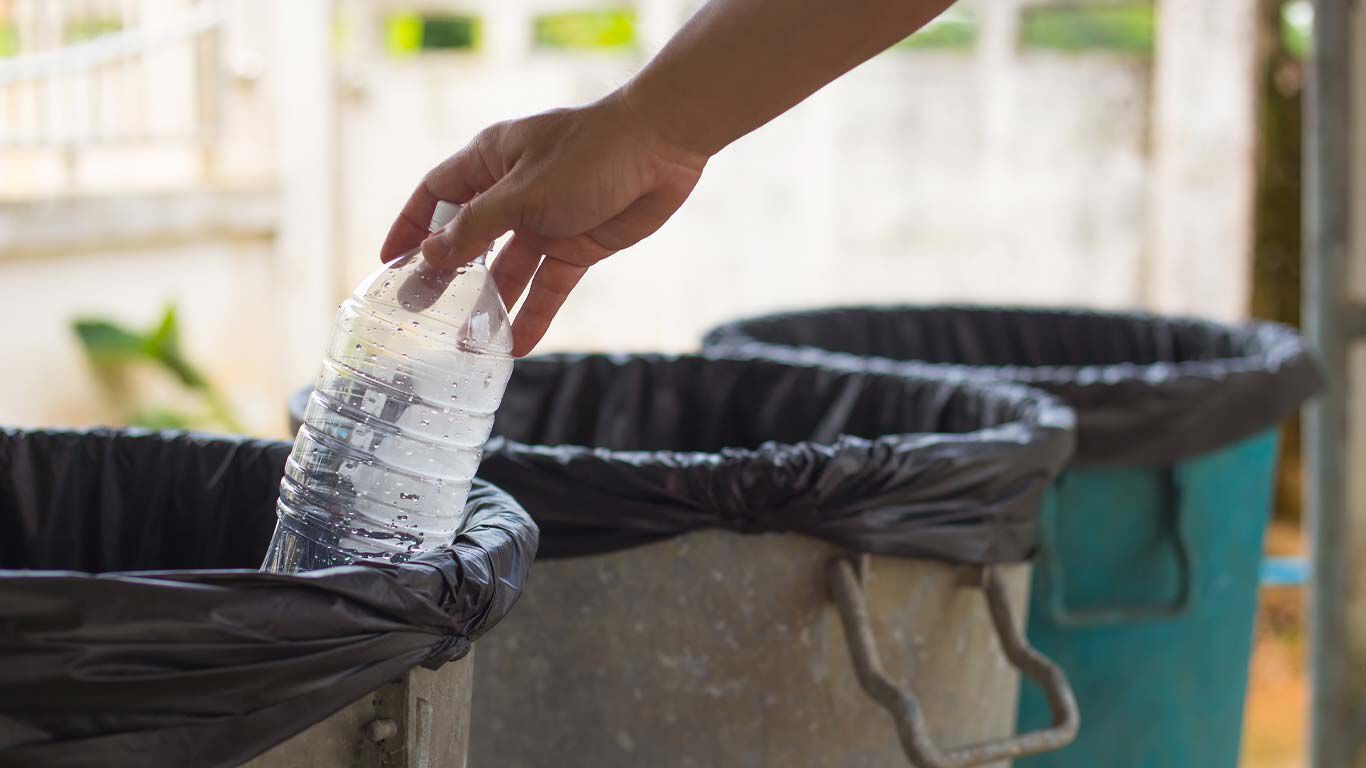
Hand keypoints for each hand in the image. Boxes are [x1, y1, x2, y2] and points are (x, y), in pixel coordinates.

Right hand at [380, 91, 707, 356]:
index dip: (412, 226)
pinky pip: (549, 286)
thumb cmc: (588, 153)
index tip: (390, 261)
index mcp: (490, 160)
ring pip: (509, 270)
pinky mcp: (578, 245)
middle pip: (469, 238)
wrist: (662, 148)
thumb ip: (477, 227)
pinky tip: (519, 345)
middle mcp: (513, 192)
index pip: (437, 195)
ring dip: (491, 304)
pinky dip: (535, 313)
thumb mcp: (522, 192)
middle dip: (447, 275)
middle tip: (423, 313)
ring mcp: (546, 221)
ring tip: (468, 343)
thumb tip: (432, 255)